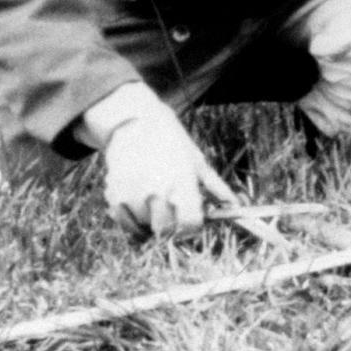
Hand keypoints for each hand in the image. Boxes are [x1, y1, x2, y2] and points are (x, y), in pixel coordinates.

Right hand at [80, 83, 236, 237]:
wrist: (134, 120)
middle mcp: (157, 191)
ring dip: (150, 222)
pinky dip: (131, 222)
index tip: (190, 222)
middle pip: (165, 230)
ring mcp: (134, 194)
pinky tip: (138, 208)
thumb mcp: (196, 161)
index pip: (190, 224)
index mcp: (182, 182)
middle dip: (171, 226)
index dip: (192, 227)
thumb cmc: (170, 141)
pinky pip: (124, 224)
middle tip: (170, 213)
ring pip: (145, 228)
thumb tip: (236, 206)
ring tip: (153, 202)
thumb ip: (216, 187)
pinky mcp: (115, 194)